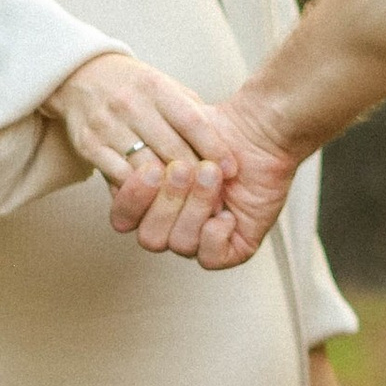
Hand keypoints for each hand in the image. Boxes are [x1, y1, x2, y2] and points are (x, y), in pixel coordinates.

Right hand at [52, 52, 238, 257]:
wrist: (82, 77)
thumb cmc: (136, 88)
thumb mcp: (166, 87)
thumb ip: (193, 113)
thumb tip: (226, 151)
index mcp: (155, 86)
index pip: (191, 120)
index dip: (214, 147)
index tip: (231, 170)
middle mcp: (130, 104)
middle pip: (171, 149)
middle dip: (197, 176)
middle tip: (216, 197)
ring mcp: (107, 126)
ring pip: (146, 168)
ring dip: (171, 190)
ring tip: (190, 204)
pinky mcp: (89, 146)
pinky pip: (119, 177)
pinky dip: (140, 192)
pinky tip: (156, 200)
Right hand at [109, 80, 300, 269]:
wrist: (260, 127)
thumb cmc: (217, 127)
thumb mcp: (172, 132)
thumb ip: (143, 154)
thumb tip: (125, 175)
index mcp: (152, 203)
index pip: (125, 217)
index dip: (133, 199)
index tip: (150, 169)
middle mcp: (174, 224)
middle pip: (149, 237)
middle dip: (167, 203)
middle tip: (183, 168)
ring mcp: (202, 237)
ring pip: (179, 244)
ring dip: (195, 208)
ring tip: (211, 174)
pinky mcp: (233, 247)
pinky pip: (211, 258)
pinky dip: (214, 236)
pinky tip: (226, 213)